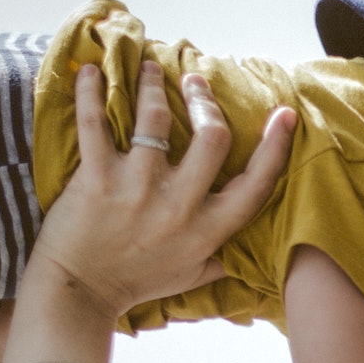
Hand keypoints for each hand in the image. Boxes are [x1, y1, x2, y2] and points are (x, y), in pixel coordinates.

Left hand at [0, 62, 294, 362]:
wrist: (80, 293)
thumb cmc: (139, 282)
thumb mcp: (195, 275)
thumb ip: (227, 257)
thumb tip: (260, 249)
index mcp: (209, 229)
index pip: (256, 182)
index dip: (275, 145)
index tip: (283, 114)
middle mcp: (180, 206)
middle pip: (212, 137)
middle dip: (206, 101)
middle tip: (195, 83)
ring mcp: (138, 189)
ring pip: (155, 119)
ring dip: (154, 85)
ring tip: (152, 69)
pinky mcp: (97, 179)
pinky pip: (94, 123)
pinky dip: (90, 92)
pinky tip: (92, 72)